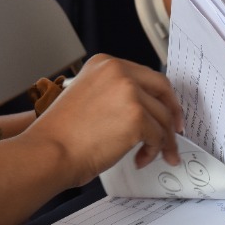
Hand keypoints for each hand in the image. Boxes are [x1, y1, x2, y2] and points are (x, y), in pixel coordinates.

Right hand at [28, 55, 183, 182]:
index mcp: (104, 64)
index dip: (159, 96)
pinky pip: (157, 136)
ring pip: (162, 117)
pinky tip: (140, 159)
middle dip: (173, 112)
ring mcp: (129, 93)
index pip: (145, 76)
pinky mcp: (136, 117)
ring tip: (156, 155)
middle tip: (175, 131)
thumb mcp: (86, 97)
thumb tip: (141, 109)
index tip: (166, 110)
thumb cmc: (61, 135)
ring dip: (162, 140)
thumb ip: (113, 95)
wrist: (49, 152)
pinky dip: (153, 151)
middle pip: (162, 89)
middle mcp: (118, 72)